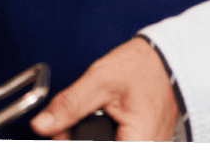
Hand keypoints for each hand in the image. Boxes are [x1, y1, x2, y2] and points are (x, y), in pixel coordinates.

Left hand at [29, 37, 179, 140]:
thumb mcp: (99, 81)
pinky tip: (98, 123)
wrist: (167, 59)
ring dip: (89, 137)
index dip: (72, 142)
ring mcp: (149, 145)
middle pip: (103, 148)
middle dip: (78, 138)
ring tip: (82, 120)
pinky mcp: (146, 142)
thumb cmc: (142, 66)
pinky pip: (121, 142)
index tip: (60, 134)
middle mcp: (150, 146)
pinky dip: (104, 136)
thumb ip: (69, 106)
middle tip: (64, 126)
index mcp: (140, 140)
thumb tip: (42, 126)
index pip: (98, 150)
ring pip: (109, 144)